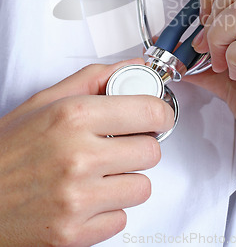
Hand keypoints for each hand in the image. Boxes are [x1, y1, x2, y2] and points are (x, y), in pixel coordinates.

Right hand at [0, 60, 173, 245]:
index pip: (149, 112)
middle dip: (141, 146)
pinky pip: (121, 218)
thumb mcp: (44, 101)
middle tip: (120, 144)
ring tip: (100, 172)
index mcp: (74, 117)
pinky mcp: (74, 233)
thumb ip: (93, 79)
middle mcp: (78, 157)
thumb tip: (134, 67)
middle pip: (151, 151)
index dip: (159, 113)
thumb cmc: (8, 149)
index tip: (156, 116)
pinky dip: (109, 209)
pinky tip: (87, 197)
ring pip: (142, 188)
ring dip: (127, 179)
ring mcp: (77, 199)